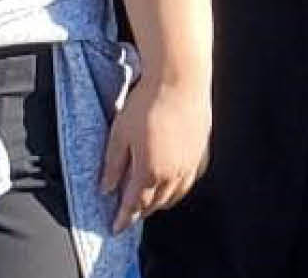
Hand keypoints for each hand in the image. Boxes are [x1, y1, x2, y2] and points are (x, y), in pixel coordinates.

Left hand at [99, 69, 211, 221]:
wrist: (180, 80)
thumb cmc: (148, 103)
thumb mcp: (119, 134)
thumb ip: (113, 165)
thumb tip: (106, 187)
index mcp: (149, 171)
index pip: (134, 205)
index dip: (123, 218)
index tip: (116, 228)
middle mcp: (173, 173)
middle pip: (155, 203)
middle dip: (141, 211)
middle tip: (129, 213)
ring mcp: (190, 163)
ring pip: (175, 195)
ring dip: (160, 202)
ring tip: (149, 201)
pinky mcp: (201, 151)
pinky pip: (190, 180)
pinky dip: (179, 188)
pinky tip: (173, 183)